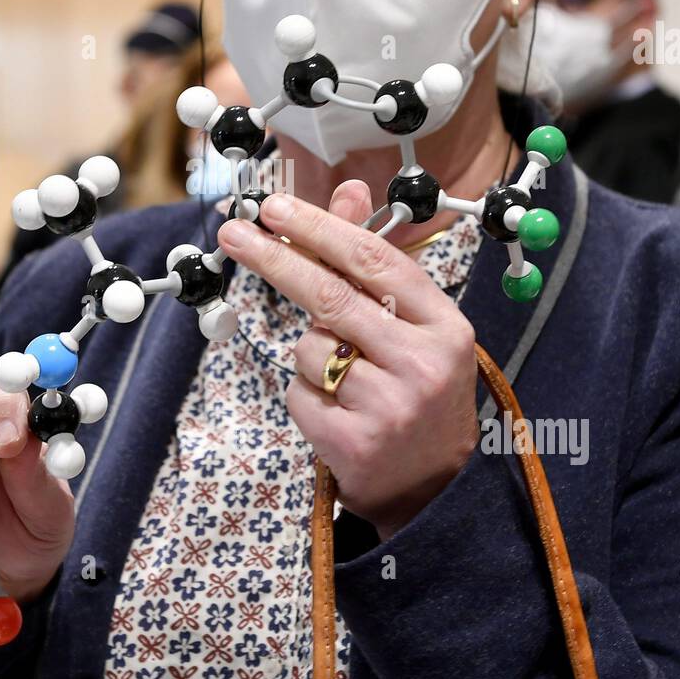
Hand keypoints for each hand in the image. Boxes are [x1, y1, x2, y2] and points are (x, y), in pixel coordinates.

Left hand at [216, 181, 477, 539]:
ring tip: (343, 380)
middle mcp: (423, 363)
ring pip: (309, 348)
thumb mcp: (414, 326)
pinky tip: (336, 412)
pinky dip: (305, 395)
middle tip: (234, 234)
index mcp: (445, 325)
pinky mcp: (356, 442)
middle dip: (276, 259)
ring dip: (308, 354)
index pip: (374, 261)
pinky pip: (299, 393)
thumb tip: (347, 188)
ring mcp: (391, 406)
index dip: (319, 229)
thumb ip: (375, 262)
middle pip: (330, 295)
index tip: (275, 208)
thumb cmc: (419, 393)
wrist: (437, 490)